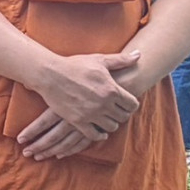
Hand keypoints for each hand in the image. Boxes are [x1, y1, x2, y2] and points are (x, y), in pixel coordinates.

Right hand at [22, 49, 141, 156]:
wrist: (50, 74)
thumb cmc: (74, 65)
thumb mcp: (99, 60)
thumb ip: (121, 60)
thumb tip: (139, 54)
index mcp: (112, 89)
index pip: (133, 105)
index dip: (131, 104)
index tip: (125, 103)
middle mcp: (104, 104)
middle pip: (123, 117)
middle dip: (121, 114)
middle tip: (115, 111)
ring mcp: (91, 113)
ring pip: (111, 127)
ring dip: (110, 123)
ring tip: (106, 118)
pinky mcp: (77, 121)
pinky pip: (94, 135)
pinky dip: (98, 135)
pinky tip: (99, 131)